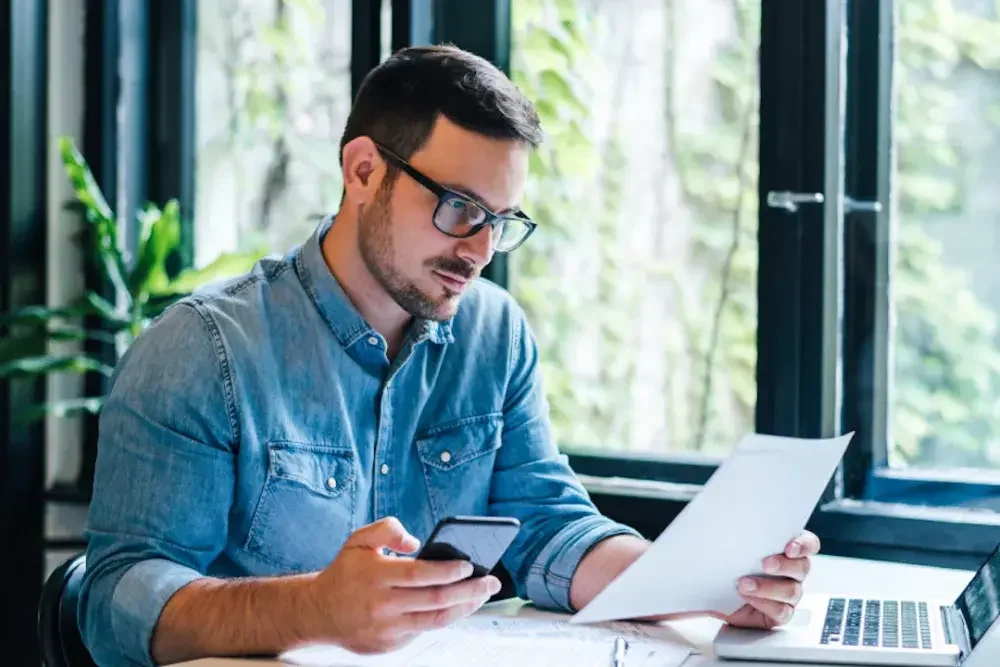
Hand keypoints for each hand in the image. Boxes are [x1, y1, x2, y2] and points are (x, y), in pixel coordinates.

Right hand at [305, 517, 500, 652]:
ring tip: (482, 595)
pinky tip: (459, 605)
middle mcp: (382, 604)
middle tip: (492, 581)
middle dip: (470, 591)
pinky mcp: (389, 645)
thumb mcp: (358, 540)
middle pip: (435, 600)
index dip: (448, 571)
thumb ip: (387, 528)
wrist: (318, 612)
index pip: (420, 574)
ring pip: (435, 620)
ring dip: (465, 608)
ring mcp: (386, 628)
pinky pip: (423, 631)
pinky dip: (444, 618)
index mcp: (376, 576)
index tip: (470, 565)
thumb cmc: (345, 572)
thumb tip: (416, 542)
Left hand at [633, 531, 819, 628]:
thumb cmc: (721, 558)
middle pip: (803, 567)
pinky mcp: (776, 613)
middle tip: (764, 563)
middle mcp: (791, 571)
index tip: (788, 546)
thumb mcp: (727, 536)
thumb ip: (735, 522)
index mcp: (786, 548)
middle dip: (784, 565)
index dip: (803, 544)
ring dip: (768, 587)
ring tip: (743, 583)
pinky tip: (746, 597)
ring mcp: (786, 593)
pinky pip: (782, 611)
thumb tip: (726, 502)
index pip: (808, 543)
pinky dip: (764, 604)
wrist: (707, 588)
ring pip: (792, 591)